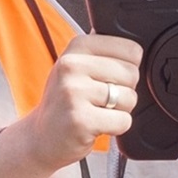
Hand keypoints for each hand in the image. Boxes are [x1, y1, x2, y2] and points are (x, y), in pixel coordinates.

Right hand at [14, 33, 141, 166]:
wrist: (42, 136)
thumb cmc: (67, 100)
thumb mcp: (79, 65)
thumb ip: (103, 51)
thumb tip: (135, 41)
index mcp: (77, 46)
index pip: (131, 49)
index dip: (127, 68)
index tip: (108, 79)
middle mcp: (72, 65)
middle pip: (132, 74)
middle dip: (124, 91)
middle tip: (101, 100)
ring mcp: (73, 92)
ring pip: (129, 98)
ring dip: (120, 110)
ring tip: (98, 112)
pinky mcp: (80, 120)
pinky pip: (123, 121)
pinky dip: (116, 128)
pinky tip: (96, 126)